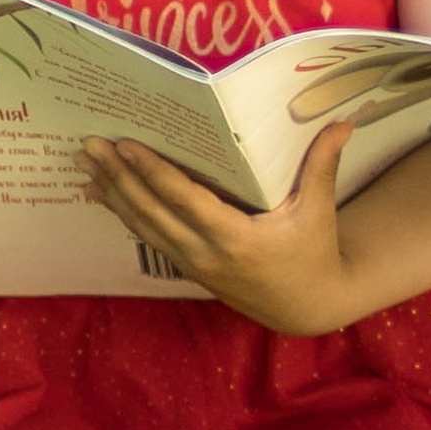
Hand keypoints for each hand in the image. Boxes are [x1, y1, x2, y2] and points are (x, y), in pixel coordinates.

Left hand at [81, 123, 358, 333]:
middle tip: (89, 145)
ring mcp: (193, 264)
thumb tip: (344, 121)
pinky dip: (125, 214)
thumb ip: (323, 165)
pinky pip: (149, 237)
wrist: (306, 307)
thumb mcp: (319, 211)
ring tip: (86, 164)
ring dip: (113, 194)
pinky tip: (104, 194)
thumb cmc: (313, 253)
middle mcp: (206, 254)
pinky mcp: (188, 268)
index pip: (185, 199)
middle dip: (118, 177)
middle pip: (152, 212)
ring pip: (143, 226)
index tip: (125, 146)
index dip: (152, 172)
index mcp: (237, 238)